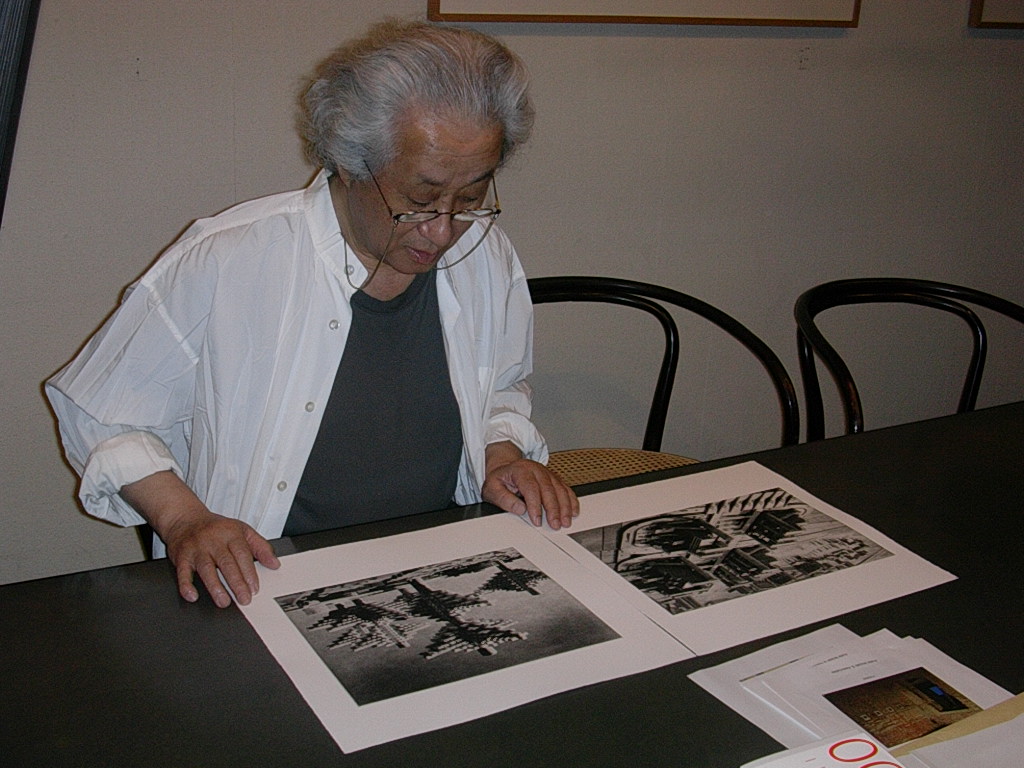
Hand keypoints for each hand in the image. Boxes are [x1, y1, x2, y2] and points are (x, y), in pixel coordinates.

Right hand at [121, 471, 279, 607]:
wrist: (186, 519)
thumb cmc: (216, 528)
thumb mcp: (242, 530)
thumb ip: (261, 546)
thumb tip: (274, 563)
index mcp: (231, 534)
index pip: (243, 554)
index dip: (249, 572)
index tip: (255, 588)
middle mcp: (214, 540)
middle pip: (226, 563)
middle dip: (236, 583)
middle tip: (244, 599)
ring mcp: (197, 548)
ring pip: (206, 569)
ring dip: (215, 587)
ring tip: (224, 601)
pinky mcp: (181, 556)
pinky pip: (183, 572)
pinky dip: (186, 585)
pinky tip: (192, 596)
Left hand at [482, 442, 579, 529]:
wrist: (506, 468)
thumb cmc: (500, 479)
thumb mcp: (492, 488)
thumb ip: (503, 499)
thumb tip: (519, 509)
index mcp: (520, 470)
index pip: (530, 488)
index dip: (535, 506)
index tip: (537, 520)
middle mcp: (536, 470)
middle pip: (548, 489)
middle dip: (553, 509)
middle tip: (555, 524)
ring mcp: (547, 473)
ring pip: (560, 489)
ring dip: (565, 507)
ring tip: (565, 521)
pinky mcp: (554, 479)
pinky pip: (565, 489)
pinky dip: (571, 500)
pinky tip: (573, 511)